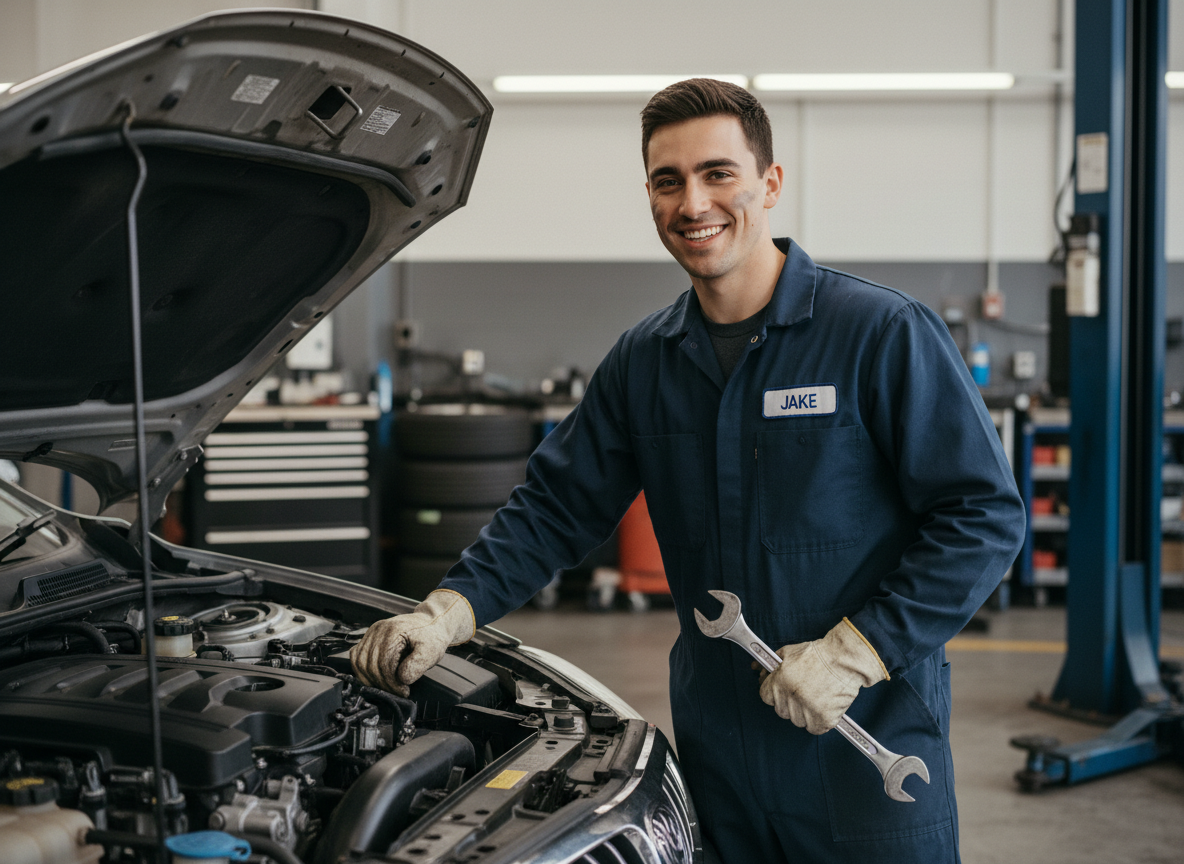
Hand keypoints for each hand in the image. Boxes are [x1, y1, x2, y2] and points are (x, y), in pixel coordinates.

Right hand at [351, 590, 474, 695]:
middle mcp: (378, 630)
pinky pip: (356, 657)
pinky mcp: (369, 637)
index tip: (403, 692)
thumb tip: (401, 679)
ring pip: (359, 662)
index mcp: (393, 631)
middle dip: (383, 684)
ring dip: (371, 679)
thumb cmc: (431, 636)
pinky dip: (363, 671)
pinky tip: (376, 678)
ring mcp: (371, 632)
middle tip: (396, 692)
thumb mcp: (431, 650)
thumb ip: (417, 665)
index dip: (392, 683)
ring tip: (387, 687)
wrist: (431, 623)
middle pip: (370, 665)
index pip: (384, 664)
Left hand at [758, 618, 888, 733]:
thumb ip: (770, 665)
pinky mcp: (823, 718)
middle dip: (788, 703)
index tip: (783, 690)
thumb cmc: (816, 654)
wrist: (843, 659)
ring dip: (803, 713)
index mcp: (779, 682)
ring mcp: (807, 709)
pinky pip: (814, 728)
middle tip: (802, 692)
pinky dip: (818, 722)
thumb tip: (756, 670)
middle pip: (780, 711)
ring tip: (815, 697)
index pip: (765, 697)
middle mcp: (791, 697)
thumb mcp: (787, 653)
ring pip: (797, 721)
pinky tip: (823, 707)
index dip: (774, 692)